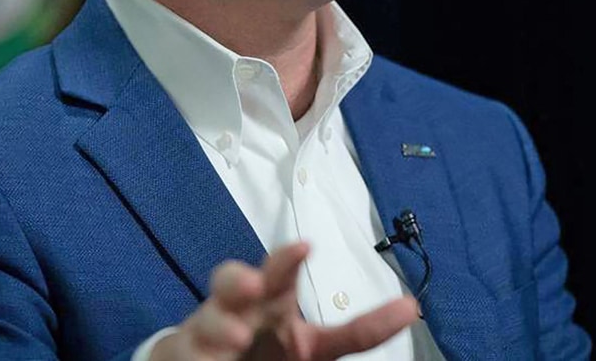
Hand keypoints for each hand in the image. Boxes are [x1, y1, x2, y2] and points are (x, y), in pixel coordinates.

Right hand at [150, 241, 418, 360]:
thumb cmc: (265, 347)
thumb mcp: (315, 346)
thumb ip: (359, 331)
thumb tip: (411, 307)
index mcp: (272, 301)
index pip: (281, 272)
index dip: (288, 258)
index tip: (307, 246)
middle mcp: (239, 310)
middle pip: (236, 281)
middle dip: (243, 279)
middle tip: (258, 287)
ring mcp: (208, 332)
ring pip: (207, 319)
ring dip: (220, 327)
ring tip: (239, 340)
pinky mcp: (184, 353)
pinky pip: (186, 354)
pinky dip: (198, 358)